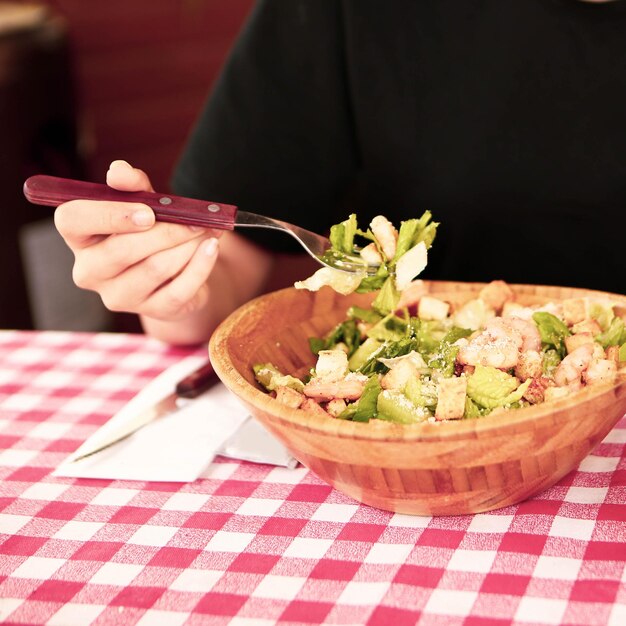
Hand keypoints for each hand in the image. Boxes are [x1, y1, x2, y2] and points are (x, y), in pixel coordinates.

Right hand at [54, 160, 219, 320]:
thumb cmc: (151, 233)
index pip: (72, 221)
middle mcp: (90, 272)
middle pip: (121, 250)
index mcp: (80, 238)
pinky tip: (211, 247)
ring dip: (187, 245)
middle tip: (196, 219)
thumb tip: (120, 172)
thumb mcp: (143, 204)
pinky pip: (180, 289)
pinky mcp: (153, 311)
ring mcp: (120, 297)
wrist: (177, 275)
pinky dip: (201, 265)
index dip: (109, 215)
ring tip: (207, 229)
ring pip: (155, 268)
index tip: (147, 212)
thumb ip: (133, 186)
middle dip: (165, 231)